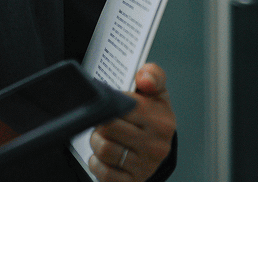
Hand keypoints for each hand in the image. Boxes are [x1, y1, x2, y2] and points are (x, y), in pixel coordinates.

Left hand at [89, 62, 176, 181]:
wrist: (159, 150)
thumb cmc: (153, 118)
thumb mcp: (156, 93)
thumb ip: (152, 75)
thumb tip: (145, 78)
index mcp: (161, 121)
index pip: (121, 107)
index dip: (108, 104)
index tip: (109, 104)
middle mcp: (155, 146)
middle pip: (108, 128)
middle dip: (99, 123)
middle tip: (102, 122)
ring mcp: (144, 166)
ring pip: (104, 150)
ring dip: (96, 142)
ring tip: (103, 137)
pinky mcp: (131, 182)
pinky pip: (103, 173)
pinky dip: (97, 163)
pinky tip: (103, 157)